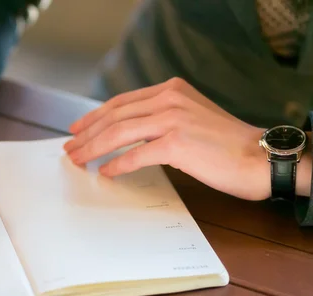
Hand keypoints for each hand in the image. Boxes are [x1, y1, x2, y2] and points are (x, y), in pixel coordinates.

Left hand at [64, 77, 279, 200]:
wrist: (258, 157)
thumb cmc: (226, 144)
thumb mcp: (191, 116)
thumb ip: (162, 117)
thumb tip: (128, 133)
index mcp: (171, 90)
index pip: (121, 102)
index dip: (94, 116)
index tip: (77, 129)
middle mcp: (169, 99)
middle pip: (114, 116)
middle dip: (87, 134)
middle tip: (70, 148)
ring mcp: (172, 119)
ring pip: (118, 132)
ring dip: (93, 148)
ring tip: (78, 160)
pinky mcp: (176, 143)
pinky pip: (135, 154)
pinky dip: (116, 164)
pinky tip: (106, 172)